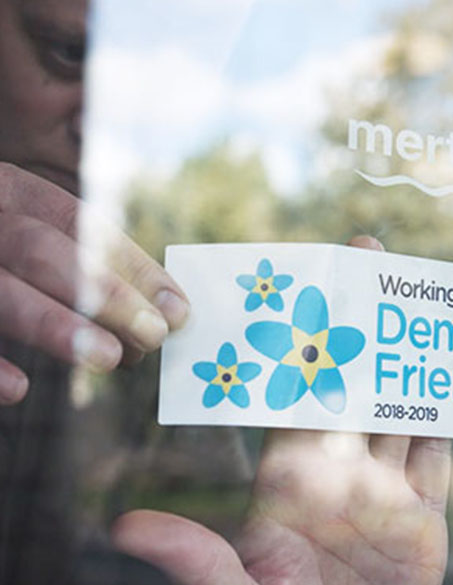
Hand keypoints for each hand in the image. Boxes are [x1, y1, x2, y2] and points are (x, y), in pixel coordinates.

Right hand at [0, 163, 189, 404]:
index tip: (178, 309)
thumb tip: (163, 309)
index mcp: (9, 191)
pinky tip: (19, 389)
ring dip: (55, 325)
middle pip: (42, 250)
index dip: (133, 266)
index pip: (82, 224)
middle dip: (103, 294)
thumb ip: (84, 263)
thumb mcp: (29, 234)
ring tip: (109, 358)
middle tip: (154, 336)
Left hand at [111, 237, 450, 584]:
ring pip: (395, 408)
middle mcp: (336, 471)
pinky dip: (444, 420)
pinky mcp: (423, 519)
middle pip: (350, 381)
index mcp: (290, 476)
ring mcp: (382, 492)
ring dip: (406, 357)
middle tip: (368, 260)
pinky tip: (448, 378)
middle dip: (360, 321)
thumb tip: (125, 528)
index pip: (297, 388)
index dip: (303, 339)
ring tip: (417, 306)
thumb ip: (195, 557)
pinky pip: (434, 457)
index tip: (309, 290)